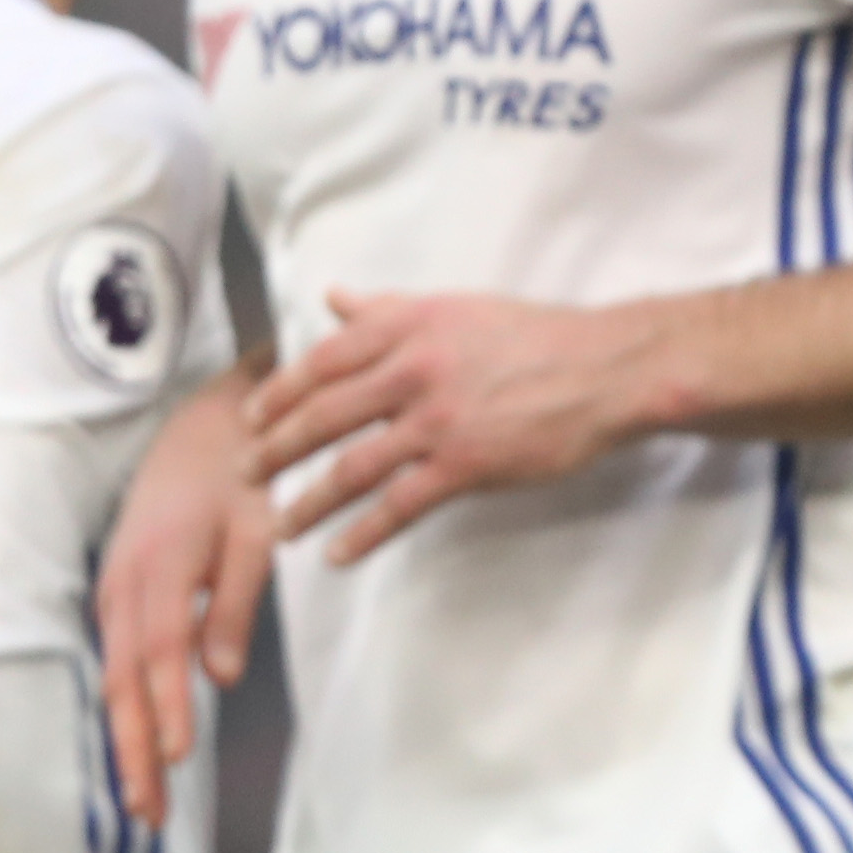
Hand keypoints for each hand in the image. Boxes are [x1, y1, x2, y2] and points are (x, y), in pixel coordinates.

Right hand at [95, 364, 275, 825]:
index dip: (165, 708)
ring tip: (143, 801)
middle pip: (125, 681)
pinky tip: (140, 748)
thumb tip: (220, 677)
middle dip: (135, 750)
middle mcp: (125, 584)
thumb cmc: (243, 478)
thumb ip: (236, 602)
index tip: (175, 760)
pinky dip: (127, 708)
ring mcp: (115, 589)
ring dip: (127, 739)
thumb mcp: (256, 532)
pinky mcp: (120, 594)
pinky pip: (119, 661)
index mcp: (160, 567)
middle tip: (148, 815)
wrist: (205, 427)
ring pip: (116, 678)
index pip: (160, 653)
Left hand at [248, 289, 658, 564]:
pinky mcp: (465, 464)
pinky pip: (398, 506)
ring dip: (307, 503)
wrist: (604, 369)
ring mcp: (436, 421)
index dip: (276, 395)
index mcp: (406, 327)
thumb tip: (335, 299)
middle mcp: (412, 370)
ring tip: (282, 527)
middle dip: (274, 451)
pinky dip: (362, 534)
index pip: (319, 362)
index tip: (252, 418)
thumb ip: (386, 309)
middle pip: (320, 417)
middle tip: (248, 475)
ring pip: (349, 467)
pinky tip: (338, 553)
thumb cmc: (535, 336)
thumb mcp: (454, 308)